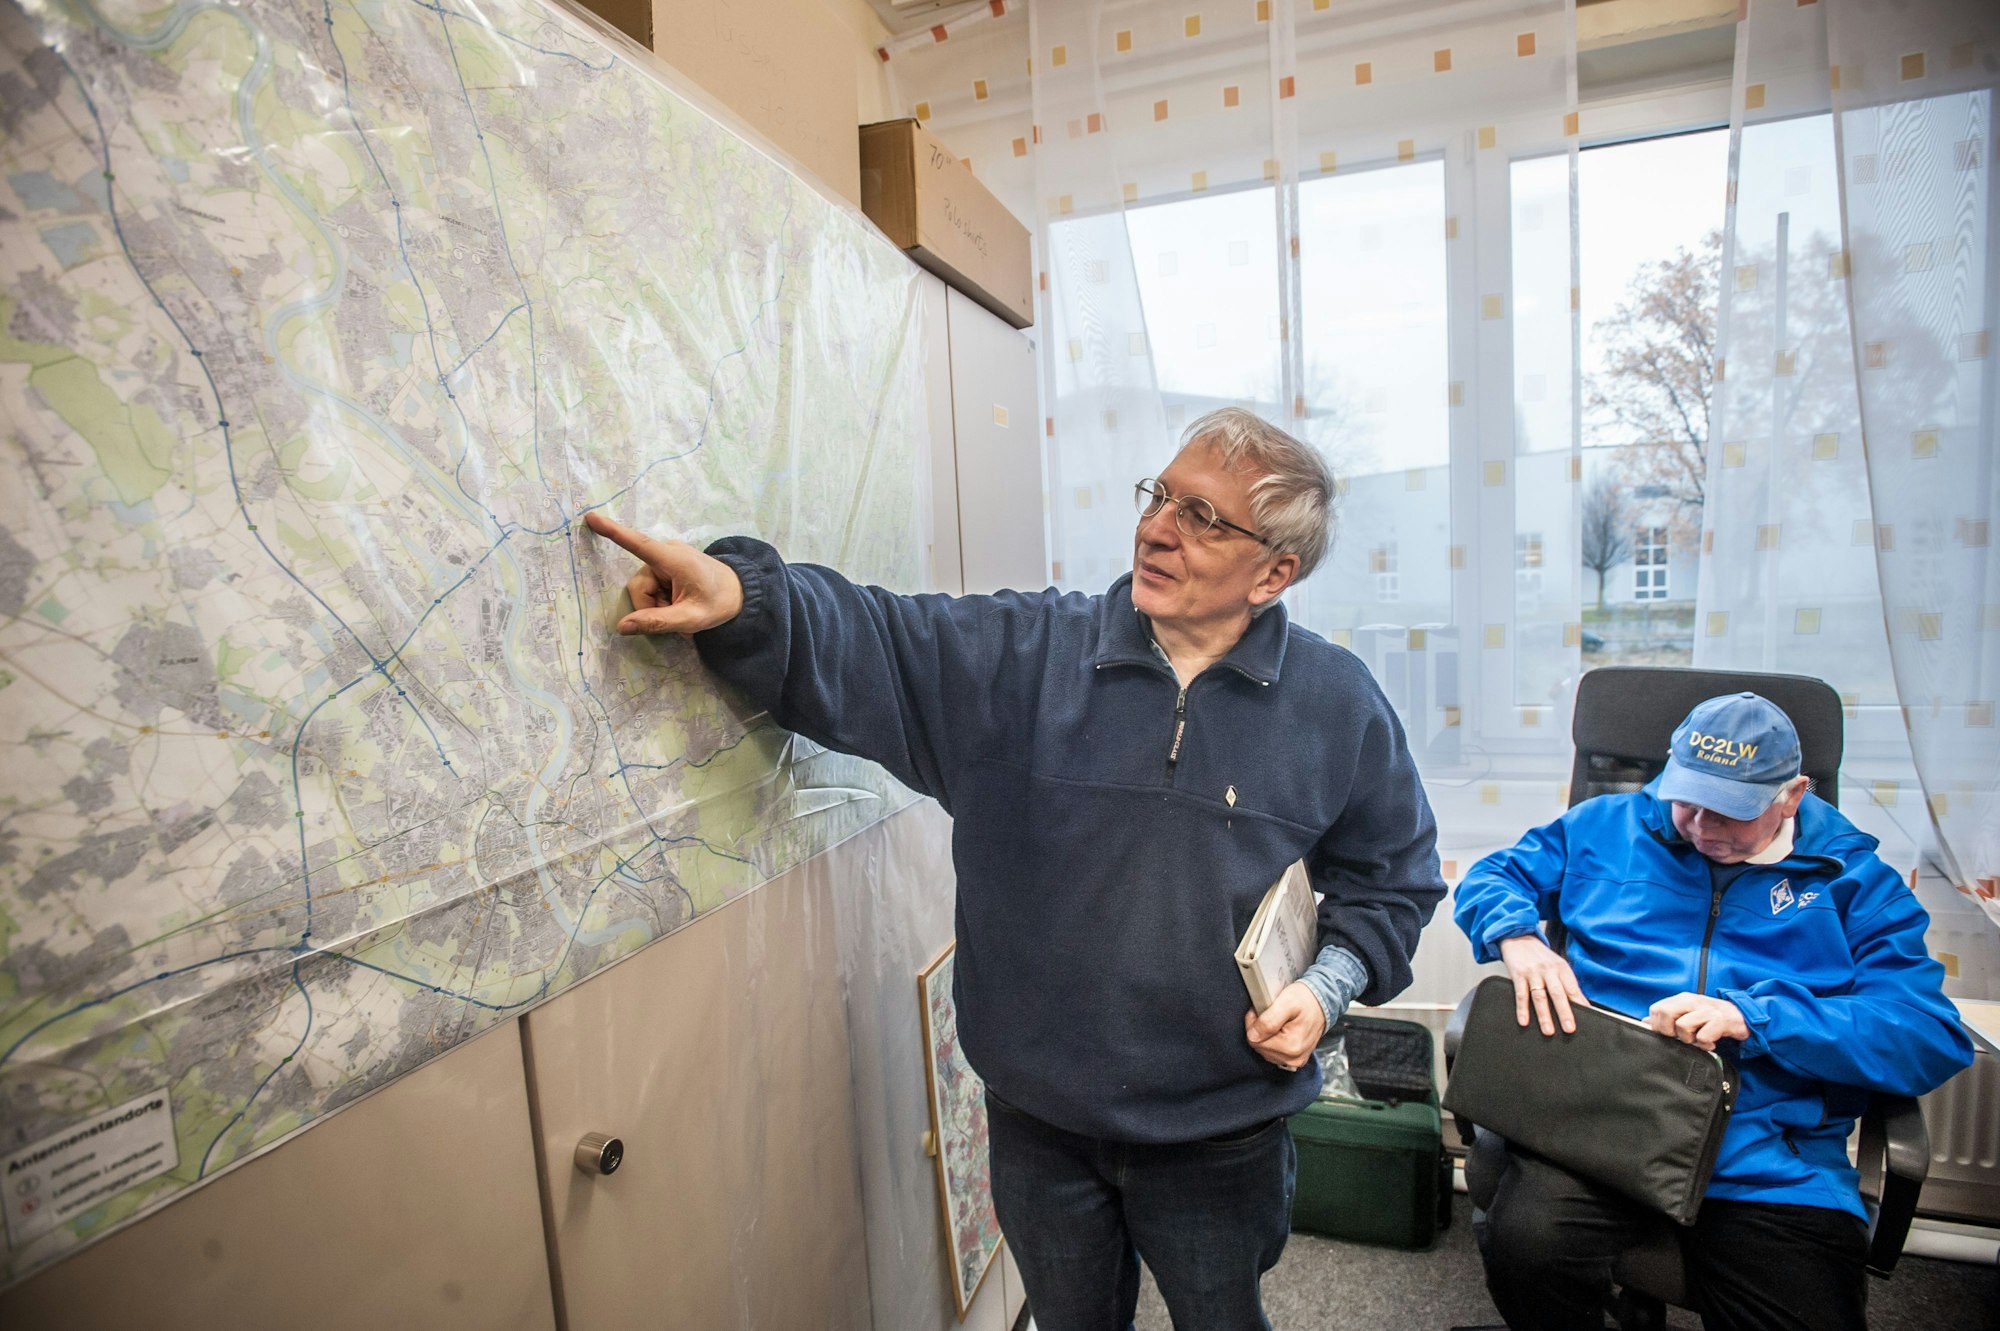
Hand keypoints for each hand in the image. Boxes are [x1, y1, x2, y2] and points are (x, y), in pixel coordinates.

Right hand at [584, 511, 744, 634]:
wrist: (739, 593)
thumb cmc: (719, 603)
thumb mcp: (691, 619)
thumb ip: (657, 623)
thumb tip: (622, 626)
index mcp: (675, 560)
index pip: (639, 544)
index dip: (614, 532)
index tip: (591, 517)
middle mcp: (667, 553)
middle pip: (638, 586)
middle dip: (650, 607)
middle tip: (676, 617)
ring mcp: (665, 557)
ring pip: (642, 589)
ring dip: (656, 605)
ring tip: (679, 609)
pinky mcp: (664, 563)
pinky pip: (649, 586)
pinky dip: (659, 599)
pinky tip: (677, 602)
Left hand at [1245, 982, 1327, 1071]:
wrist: (1321, 1002)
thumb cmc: (1305, 1000)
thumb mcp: (1286, 1002)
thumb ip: (1268, 1020)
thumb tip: (1253, 1036)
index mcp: (1291, 1046)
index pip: (1254, 1040)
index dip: (1254, 1023)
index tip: (1262, 1010)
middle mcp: (1293, 1058)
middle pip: (1259, 1047)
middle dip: (1260, 1029)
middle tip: (1271, 1014)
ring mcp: (1295, 1060)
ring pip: (1264, 1050)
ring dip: (1267, 1035)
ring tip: (1278, 1021)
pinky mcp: (1295, 1059)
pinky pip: (1273, 1053)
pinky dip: (1273, 1040)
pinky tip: (1281, 1030)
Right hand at [1497, 934, 1589, 1035]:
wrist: (1518, 937)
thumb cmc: (1539, 955)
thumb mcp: (1556, 964)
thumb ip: (1565, 982)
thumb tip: (1579, 1004)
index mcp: (1561, 968)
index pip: (1573, 989)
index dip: (1581, 1003)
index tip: (1588, 1017)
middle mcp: (1548, 970)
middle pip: (1558, 994)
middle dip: (1564, 1012)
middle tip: (1569, 1028)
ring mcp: (1533, 972)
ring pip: (1540, 996)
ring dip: (1544, 1015)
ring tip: (1548, 1031)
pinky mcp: (1518, 974)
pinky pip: (1521, 994)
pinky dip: (1522, 1009)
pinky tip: (1524, 1021)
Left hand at [1647, 993, 1747, 1050]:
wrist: (1742, 1016)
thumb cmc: (1712, 1017)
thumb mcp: (1688, 1014)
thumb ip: (1668, 1017)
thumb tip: (1646, 1022)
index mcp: (1682, 999)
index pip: (1656, 1009)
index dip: (1658, 1025)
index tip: (1669, 1034)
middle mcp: (1692, 1001)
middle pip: (1665, 1014)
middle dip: (1669, 1031)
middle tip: (1681, 1038)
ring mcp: (1706, 1009)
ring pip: (1682, 1026)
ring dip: (1689, 1039)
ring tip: (1698, 1040)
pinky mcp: (1720, 1020)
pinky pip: (1703, 1036)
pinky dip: (1705, 1044)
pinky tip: (1710, 1043)